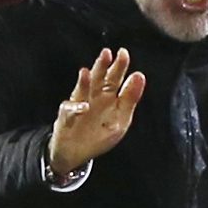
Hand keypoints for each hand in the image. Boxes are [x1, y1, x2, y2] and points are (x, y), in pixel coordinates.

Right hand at [48, 48, 145, 175]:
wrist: (75, 153)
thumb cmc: (98, 136)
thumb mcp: (121, 119)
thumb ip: (130, 98)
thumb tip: (140, 76)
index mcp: (108, 97)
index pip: (115, 78)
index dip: (119, 66)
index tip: (123, 53)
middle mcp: (94, 97)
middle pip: (98, 79)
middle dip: (102, 66)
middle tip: (107, 54)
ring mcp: (79, 105)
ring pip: (83, 91)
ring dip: (85, 82)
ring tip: (88, 73)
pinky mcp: (67, 117)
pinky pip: (71, 111)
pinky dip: (76, 109)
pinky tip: (83, 106)